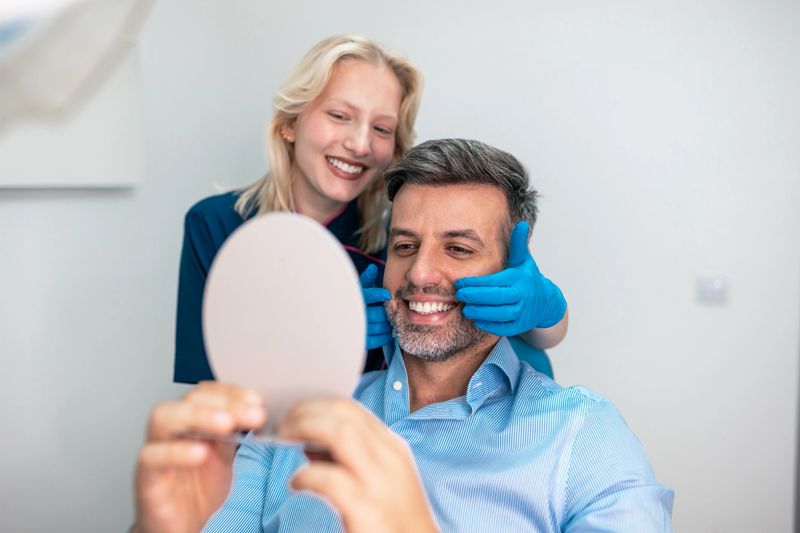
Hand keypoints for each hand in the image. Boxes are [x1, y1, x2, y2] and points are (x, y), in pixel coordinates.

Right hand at [134, 382, 266, 532]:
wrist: (180, 526)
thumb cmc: (197, 489)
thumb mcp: (224, 457)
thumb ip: (233, 434)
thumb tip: (255, 412)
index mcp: (190, 422)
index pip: (206, 394)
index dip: (232, 393)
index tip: (257, 401)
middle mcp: (170, 430)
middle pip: (187, 401)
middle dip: (222, 403)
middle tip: (251, 413)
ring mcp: (155, 450)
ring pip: (163, 418)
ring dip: (198, 416)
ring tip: (227, 424)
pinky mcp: (146, 477)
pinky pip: (151, 457)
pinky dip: (176, 452)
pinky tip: (200, 452)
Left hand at [279, 398, 438, 532]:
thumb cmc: (394, 520)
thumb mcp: (381, 479)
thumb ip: (350, 457)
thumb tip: (308, 442)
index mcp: (392, 448)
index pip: (351, 409)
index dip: (316, 405)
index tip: (295, 414)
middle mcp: (389, 458)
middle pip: (343, 414)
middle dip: (306, 412)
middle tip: (283, 426)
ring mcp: (380, 482)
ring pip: (340, 433)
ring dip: (305, 429)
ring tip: (285, 441)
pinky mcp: (367, 509)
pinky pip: (330, 479)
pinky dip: (306, 475)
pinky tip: (297, 483)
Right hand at [360, 264, 392, 349]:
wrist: (336, 317)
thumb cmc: (353, 301)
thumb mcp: (358, 288)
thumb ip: (367, 279)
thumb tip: (373, 268)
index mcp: (354, 300)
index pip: (367, 295)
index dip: (378, 294)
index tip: (387, 295)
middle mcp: (353, 314)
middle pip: (377, 314)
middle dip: (387, 314)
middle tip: (393, 313)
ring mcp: (356, 328)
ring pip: (378, 327)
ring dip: (388, 325)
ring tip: (390, 322)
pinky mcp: (359, 341)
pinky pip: (376, 340)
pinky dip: (385, 337)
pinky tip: (388, 333)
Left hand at [454, 221, 566, 336]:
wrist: (546, 301)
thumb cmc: (527, 278)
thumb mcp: (523, 261)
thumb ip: (518, 244)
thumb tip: (521, 224)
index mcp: (518, 279)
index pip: (494, 282)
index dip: (476, 283)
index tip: (460, 283)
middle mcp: (522, 296)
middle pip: (496, 298)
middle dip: (475, 297)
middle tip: (460, 295)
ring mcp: (522, 312)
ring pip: (499, 314)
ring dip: (480, 312)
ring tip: (466, 308)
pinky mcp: (520, 325)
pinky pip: (503, 327)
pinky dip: (489, 325)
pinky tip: (477, 320)